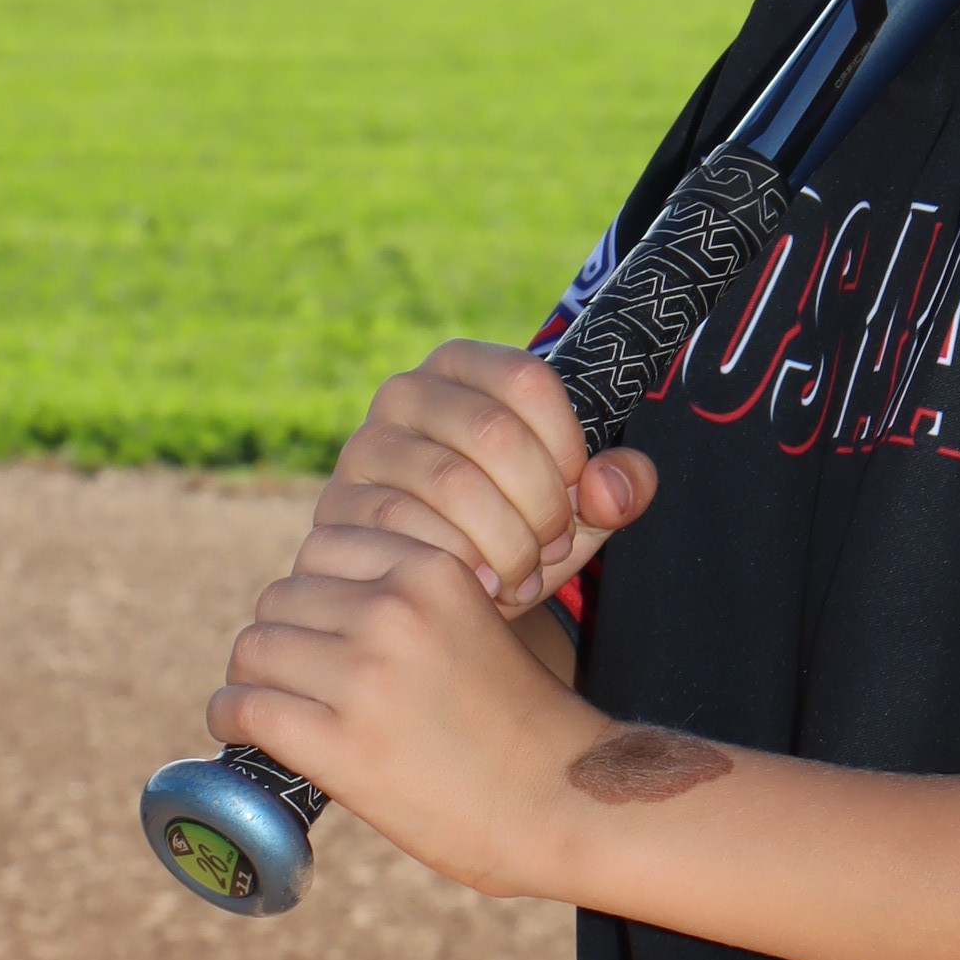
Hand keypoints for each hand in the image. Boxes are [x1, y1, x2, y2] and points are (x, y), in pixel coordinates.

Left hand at [210, 525, 590, 897]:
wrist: (565, 799)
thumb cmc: (524, 723)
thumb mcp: (479, 624)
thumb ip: (413, 603)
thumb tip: (322, 605)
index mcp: (432, 570)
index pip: (323, 547)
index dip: (316, 590)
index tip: (323, 628)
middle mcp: (393, 610)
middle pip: (280, 598)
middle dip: (284, 637)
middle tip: (298, 678)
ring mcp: (363, 676)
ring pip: (254, 650)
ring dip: (253, 678)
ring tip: (269, 705)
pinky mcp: (339, 743)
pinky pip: (245, 709)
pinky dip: (231, 721)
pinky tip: (243, 733)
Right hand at [311, 340, 655, 611]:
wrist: (437, 592)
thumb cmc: (515, 533)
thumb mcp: (577, 509)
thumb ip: (617, 488)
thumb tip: (611, 487)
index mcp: (465, 367)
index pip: (528, 381)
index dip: (568, 449)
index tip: (578, 498)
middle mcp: (406, 392)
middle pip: (495, 433)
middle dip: (540, 505)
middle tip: (553, 551)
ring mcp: (366, 447)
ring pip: (454, 485)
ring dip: (505, 544)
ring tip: (523, 577)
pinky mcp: (342, 506)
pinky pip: (411, 531)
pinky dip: (459, 567)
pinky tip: (481, 589)